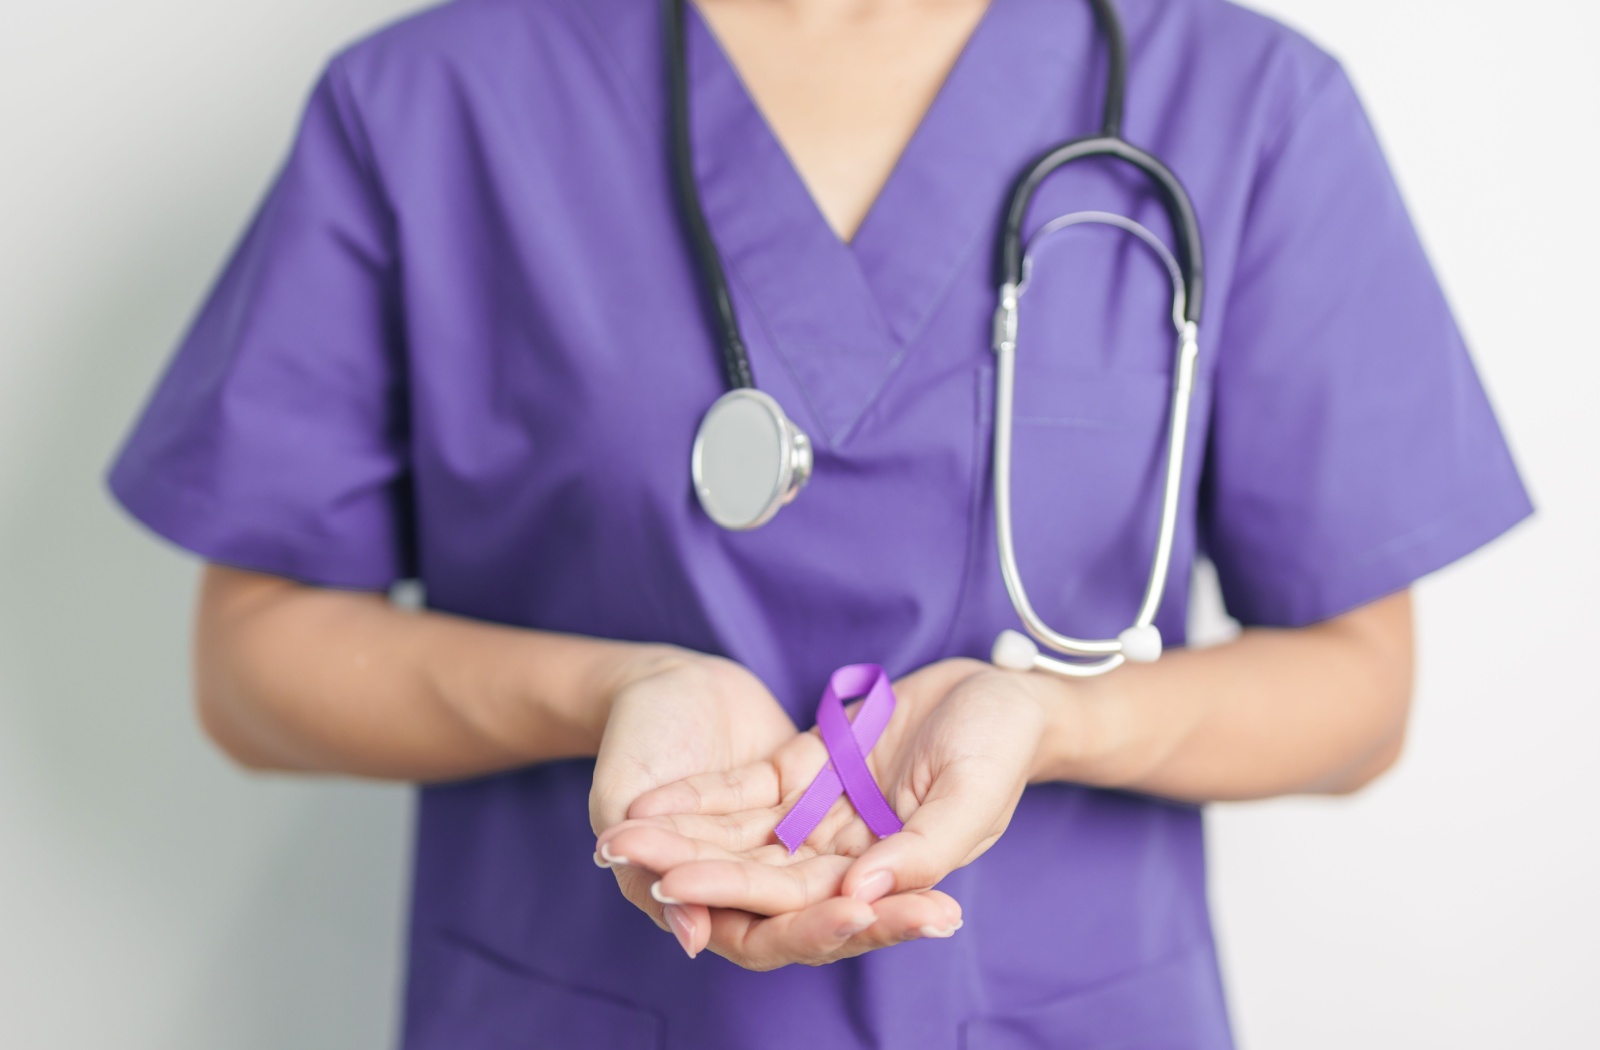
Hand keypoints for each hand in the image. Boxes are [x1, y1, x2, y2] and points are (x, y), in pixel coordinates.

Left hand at [597, 659, 1059, 966]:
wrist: (1003, 690)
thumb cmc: (1001, 745)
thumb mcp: (972, 795)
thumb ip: (921, 848)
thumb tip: (861, 889)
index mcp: (885, 874)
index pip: (805, 901)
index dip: (741, 895)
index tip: (681, 889)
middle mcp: (845, 855)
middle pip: (758, 874)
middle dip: (693, 869)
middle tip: (628, 862)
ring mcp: (823, 813)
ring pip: (740, 835)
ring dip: (682, 836)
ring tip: (619, 836)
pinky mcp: (809, 769)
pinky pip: (746, 790)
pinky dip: (700, 795)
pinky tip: (650, 801)